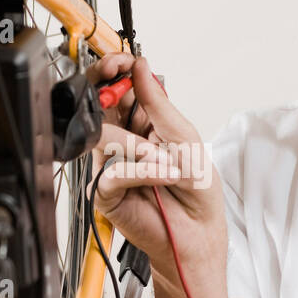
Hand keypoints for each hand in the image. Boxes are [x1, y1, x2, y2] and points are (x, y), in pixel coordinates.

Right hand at [85, 53, 226, 281]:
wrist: (196, 234)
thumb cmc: (196, 191)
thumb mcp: (186, 138)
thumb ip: (159, 103)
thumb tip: (142, 68)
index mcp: (146, 122)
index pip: (121, 87)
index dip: (115, 70)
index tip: (119, 63)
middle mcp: (126, 140)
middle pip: (101, 104)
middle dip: (107, 91)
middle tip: (115, 86)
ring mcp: (112, 163)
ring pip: (104, 136)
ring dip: (138, 146)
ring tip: (164, 161)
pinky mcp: (105, 190)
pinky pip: (110, 171)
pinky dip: (140, 173)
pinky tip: (160, 178)